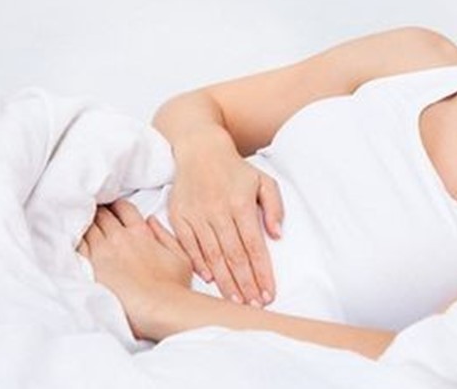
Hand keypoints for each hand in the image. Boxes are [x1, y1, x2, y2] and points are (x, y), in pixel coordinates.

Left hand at [77, 200, 191, 339]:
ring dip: (85, 224)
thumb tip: (151, 221)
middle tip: (95, 215)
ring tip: (81, 225)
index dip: (117, 206)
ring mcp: (103, 251)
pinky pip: (77, 245)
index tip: (113, 209)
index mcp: (141, 233)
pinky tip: (73, 240)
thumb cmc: (173, 286)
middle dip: (99, 213)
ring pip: (87, 227)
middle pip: (102, 215)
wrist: (158, 307)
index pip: (124, 208)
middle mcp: (120, 238)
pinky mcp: (90, 267)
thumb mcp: (180, 256)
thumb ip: (165, 235)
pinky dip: (74, 239)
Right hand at [167, 152, 281, 307]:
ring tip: (235, 301)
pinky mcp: (179, 217)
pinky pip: (189, 246)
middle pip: (234, 255)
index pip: (254, 246)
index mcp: (241, 204)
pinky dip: (199, 265)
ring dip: (224, 281)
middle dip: (245, 284)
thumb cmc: (236, 169)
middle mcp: (218, 212)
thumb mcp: (264, 181)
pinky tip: (210, 281)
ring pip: (212, 255)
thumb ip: (274, 207)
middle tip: (253, 305)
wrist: (199, 150)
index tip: (269, 292)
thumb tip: (277, 234)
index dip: (262, 272)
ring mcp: (196, 215)